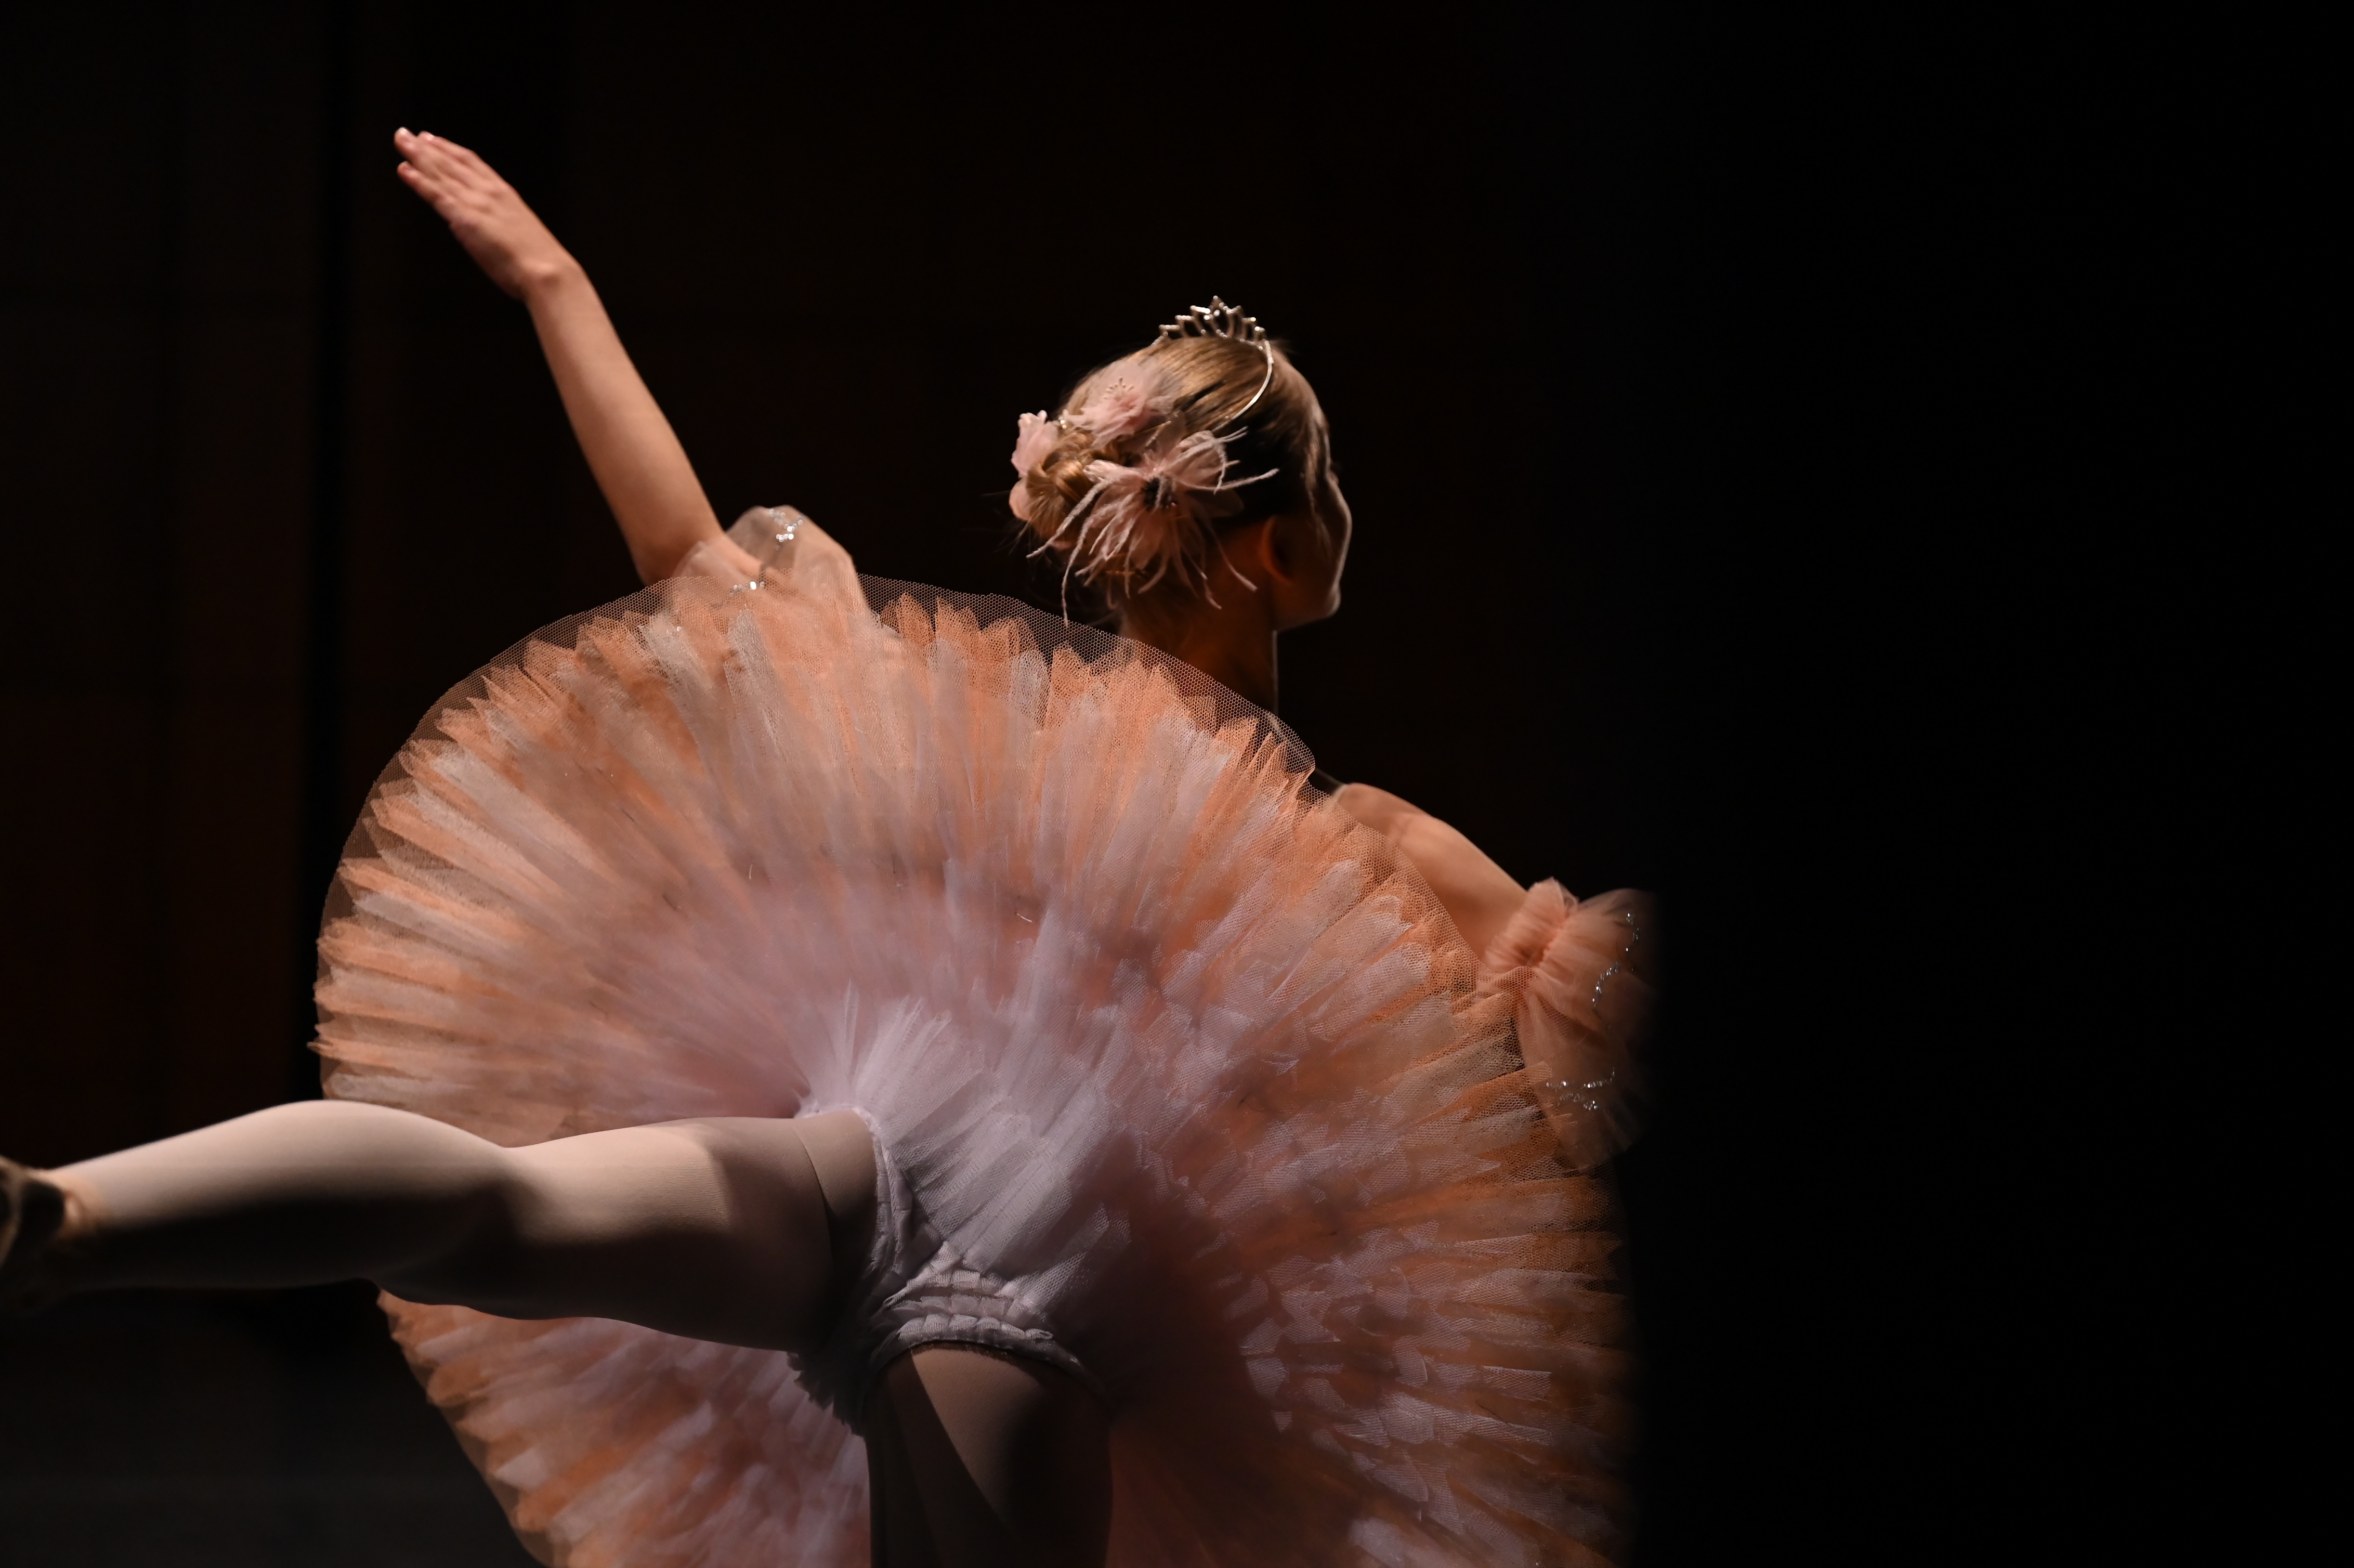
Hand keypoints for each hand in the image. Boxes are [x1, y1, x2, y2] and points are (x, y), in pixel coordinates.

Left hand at [394, 128, 572, 298]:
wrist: (546, 271)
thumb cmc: (539, 261)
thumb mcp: (521, 233)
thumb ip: (502, 224)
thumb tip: (489, 228)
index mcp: (505, 194)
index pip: (473, 163)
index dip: (450, 149)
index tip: (434, 140)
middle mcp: (489, 192)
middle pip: (452, 162)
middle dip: (427, 146)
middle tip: (406, 134)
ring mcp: (476, 203)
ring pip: (441, 173)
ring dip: (418, 155)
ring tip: (401, 140)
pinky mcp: (465, 218)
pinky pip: (437, 195)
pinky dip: (419, 181)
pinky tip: (404, 170)